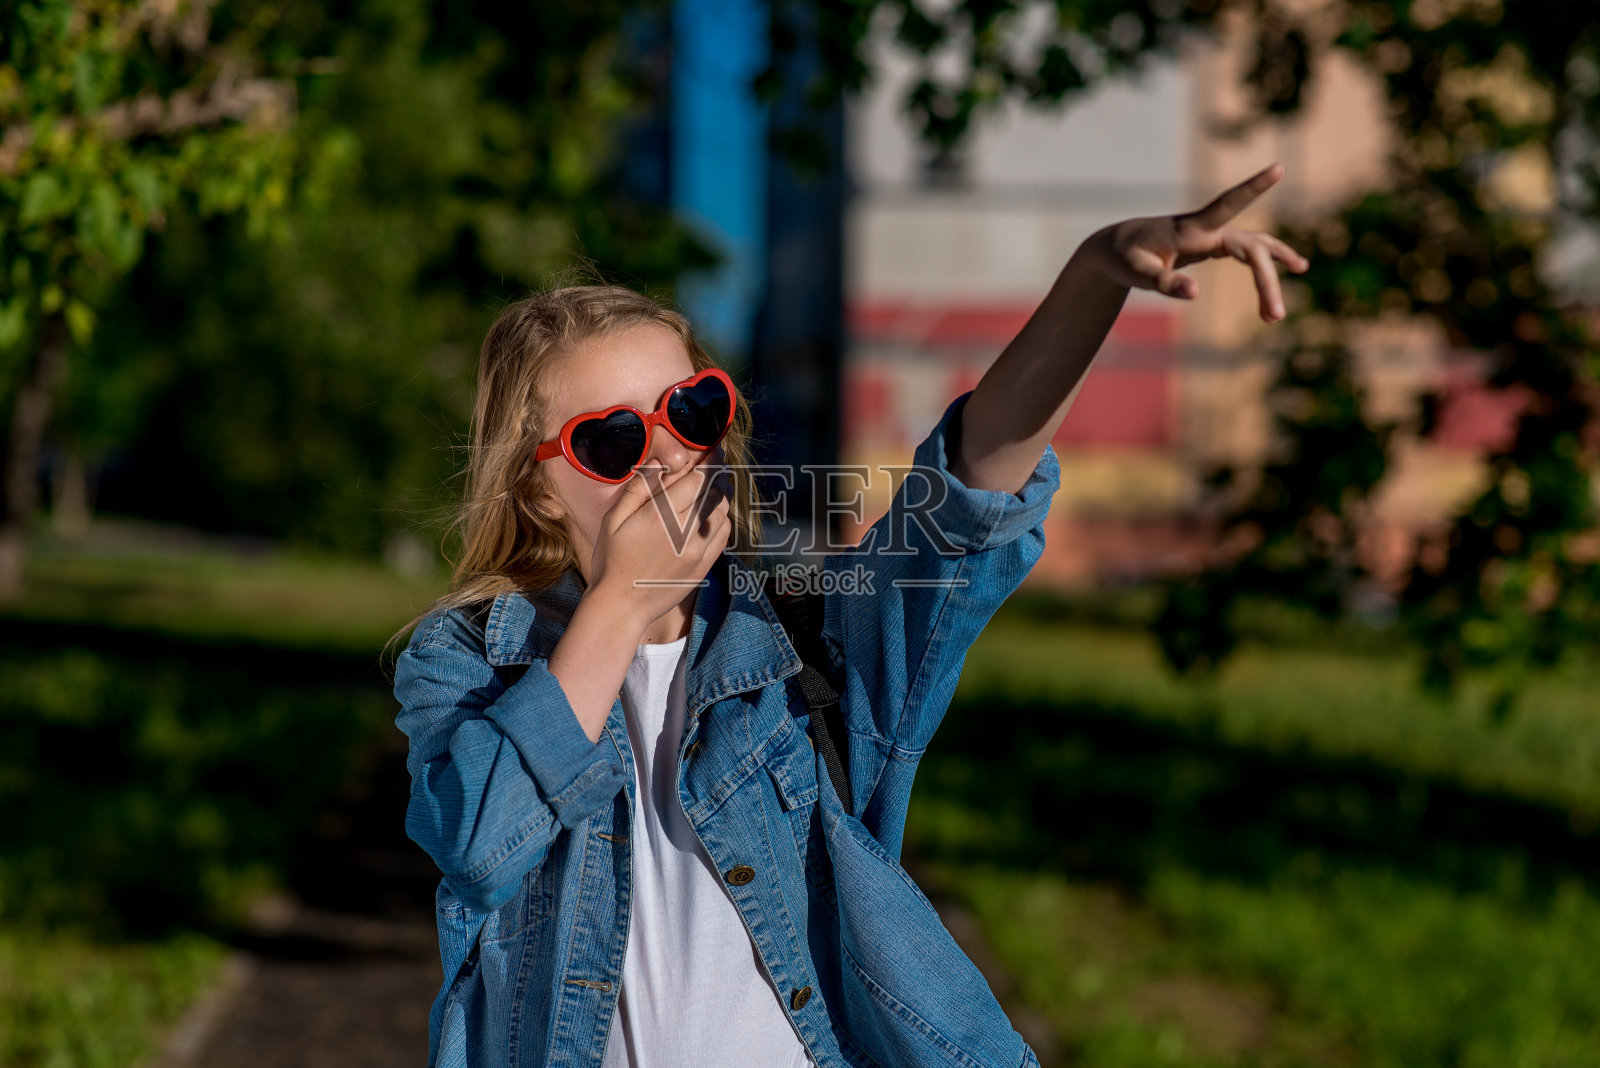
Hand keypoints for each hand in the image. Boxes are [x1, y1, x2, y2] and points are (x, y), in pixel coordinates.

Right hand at [587, 448, 731, 630]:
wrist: (621, 607)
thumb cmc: (611, 561)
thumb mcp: (613, 520)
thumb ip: (637, 489)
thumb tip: (657, 463)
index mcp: (661, 516)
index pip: (699, 478)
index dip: (710, 459)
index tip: (713, 448)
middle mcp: (685, 532)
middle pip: (716, 491)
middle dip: (720, 471)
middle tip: (717, 460)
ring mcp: (698, 551)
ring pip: (722, 511)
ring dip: (723, 493)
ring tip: (717, 482)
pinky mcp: (704, 566)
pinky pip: (723, 534)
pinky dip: (723, 517)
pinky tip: (713, 511)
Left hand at [1091, 162, 1309, 322]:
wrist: (1115, 247)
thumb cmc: (1123, 258)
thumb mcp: (1136, 273)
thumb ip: (1164, 282)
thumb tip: (1195, 292)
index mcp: (1191, 229)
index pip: (1228, 203)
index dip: (1253, 188)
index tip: (1278, 168)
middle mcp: (1207, 227)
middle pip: (1252, 248)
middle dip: (1266, 281)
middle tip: (1274, 318)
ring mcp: (1213, 234)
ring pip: (1255, 249)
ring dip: (1271, 275)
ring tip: (1282, 308)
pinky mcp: (1213, 243)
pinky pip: (1249, 251)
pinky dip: (1268, 261)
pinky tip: (1293, 266)